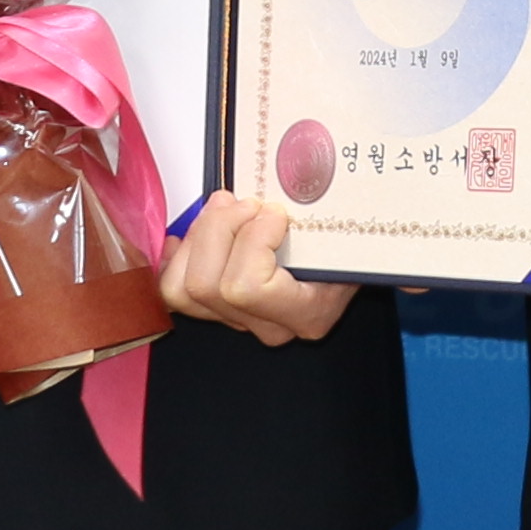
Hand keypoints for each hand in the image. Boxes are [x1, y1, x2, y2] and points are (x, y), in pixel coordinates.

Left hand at [161, 192, 360, 347]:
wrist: (353, 255)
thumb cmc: (353, 240)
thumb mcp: (355, 230)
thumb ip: (343, 224)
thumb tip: (344, 220)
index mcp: (308, 313)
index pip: (247, 287)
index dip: (251, 239)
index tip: (275, 212)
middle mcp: (273, 327)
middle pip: (208, 286)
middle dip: (219, 229)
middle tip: (245, 202)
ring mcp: (243, 322)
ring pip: (184, 289)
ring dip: (199, 238)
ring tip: (224, 208)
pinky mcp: (221, 310)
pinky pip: (175, 292)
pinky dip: (177, 256)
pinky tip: (190, 235)